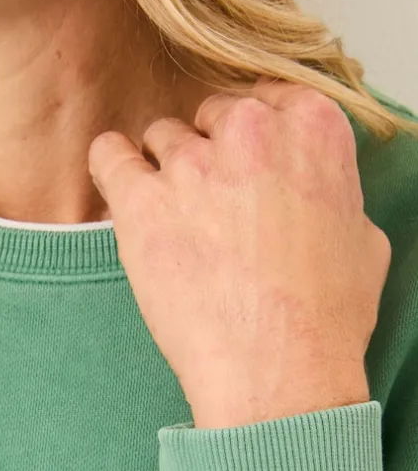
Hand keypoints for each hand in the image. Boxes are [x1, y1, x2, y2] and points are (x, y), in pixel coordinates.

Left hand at [87, 76, 389, 429]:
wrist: (278, 372)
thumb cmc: (323, 321)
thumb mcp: (361, 239)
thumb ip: (331, 192)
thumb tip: (314, 192)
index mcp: (314, 130)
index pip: (267, 99)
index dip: (249, 136)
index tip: (242, 163)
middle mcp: (253, 133)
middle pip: (210, 117)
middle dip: (208, 153)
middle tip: (208, 206)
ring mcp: (193, 165)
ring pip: (161, 138)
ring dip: (163, 171)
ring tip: (170, 219)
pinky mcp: (142, 203)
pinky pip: (108, 155)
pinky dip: (110, 167)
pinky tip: (118, 189)